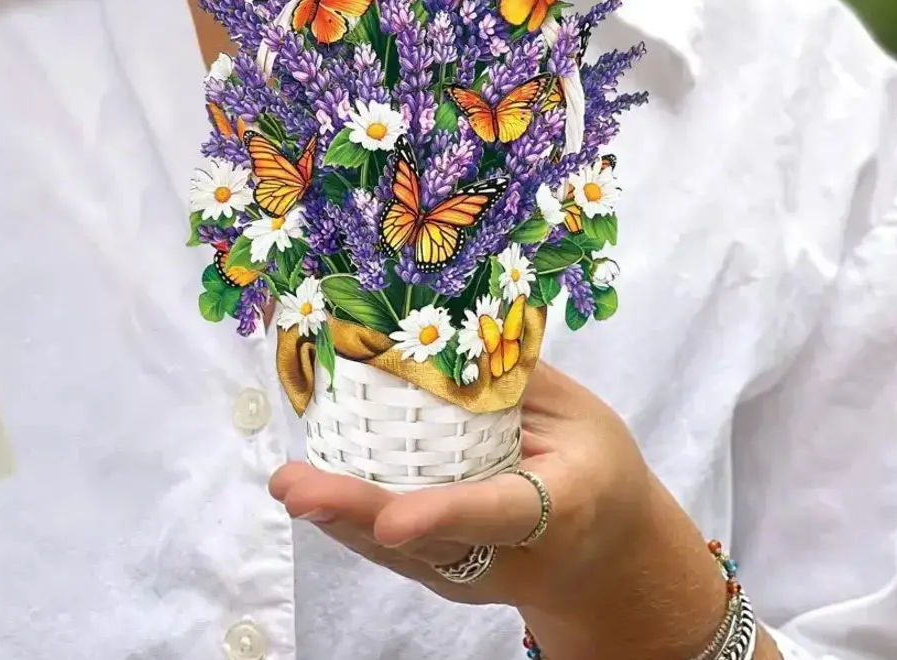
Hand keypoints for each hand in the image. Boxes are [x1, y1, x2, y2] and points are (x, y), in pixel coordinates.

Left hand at [269, 363, 731, 659]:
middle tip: (298, 490)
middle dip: (360, 517)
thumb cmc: (594, 465)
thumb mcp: (578, 414)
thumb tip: (443, 323)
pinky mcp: (447, 573)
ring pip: (403, 553)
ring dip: (341, 519)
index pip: (495, 511)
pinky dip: (350, 521)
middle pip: (431, 541)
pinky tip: (308, 491)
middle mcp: (510, 554)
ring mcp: (474, 572)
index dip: (443, 514)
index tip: (392, 521)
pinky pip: (394, 550)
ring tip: (288, 486)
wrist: (608, 556)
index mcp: (558, 507)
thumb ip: (514, 379)